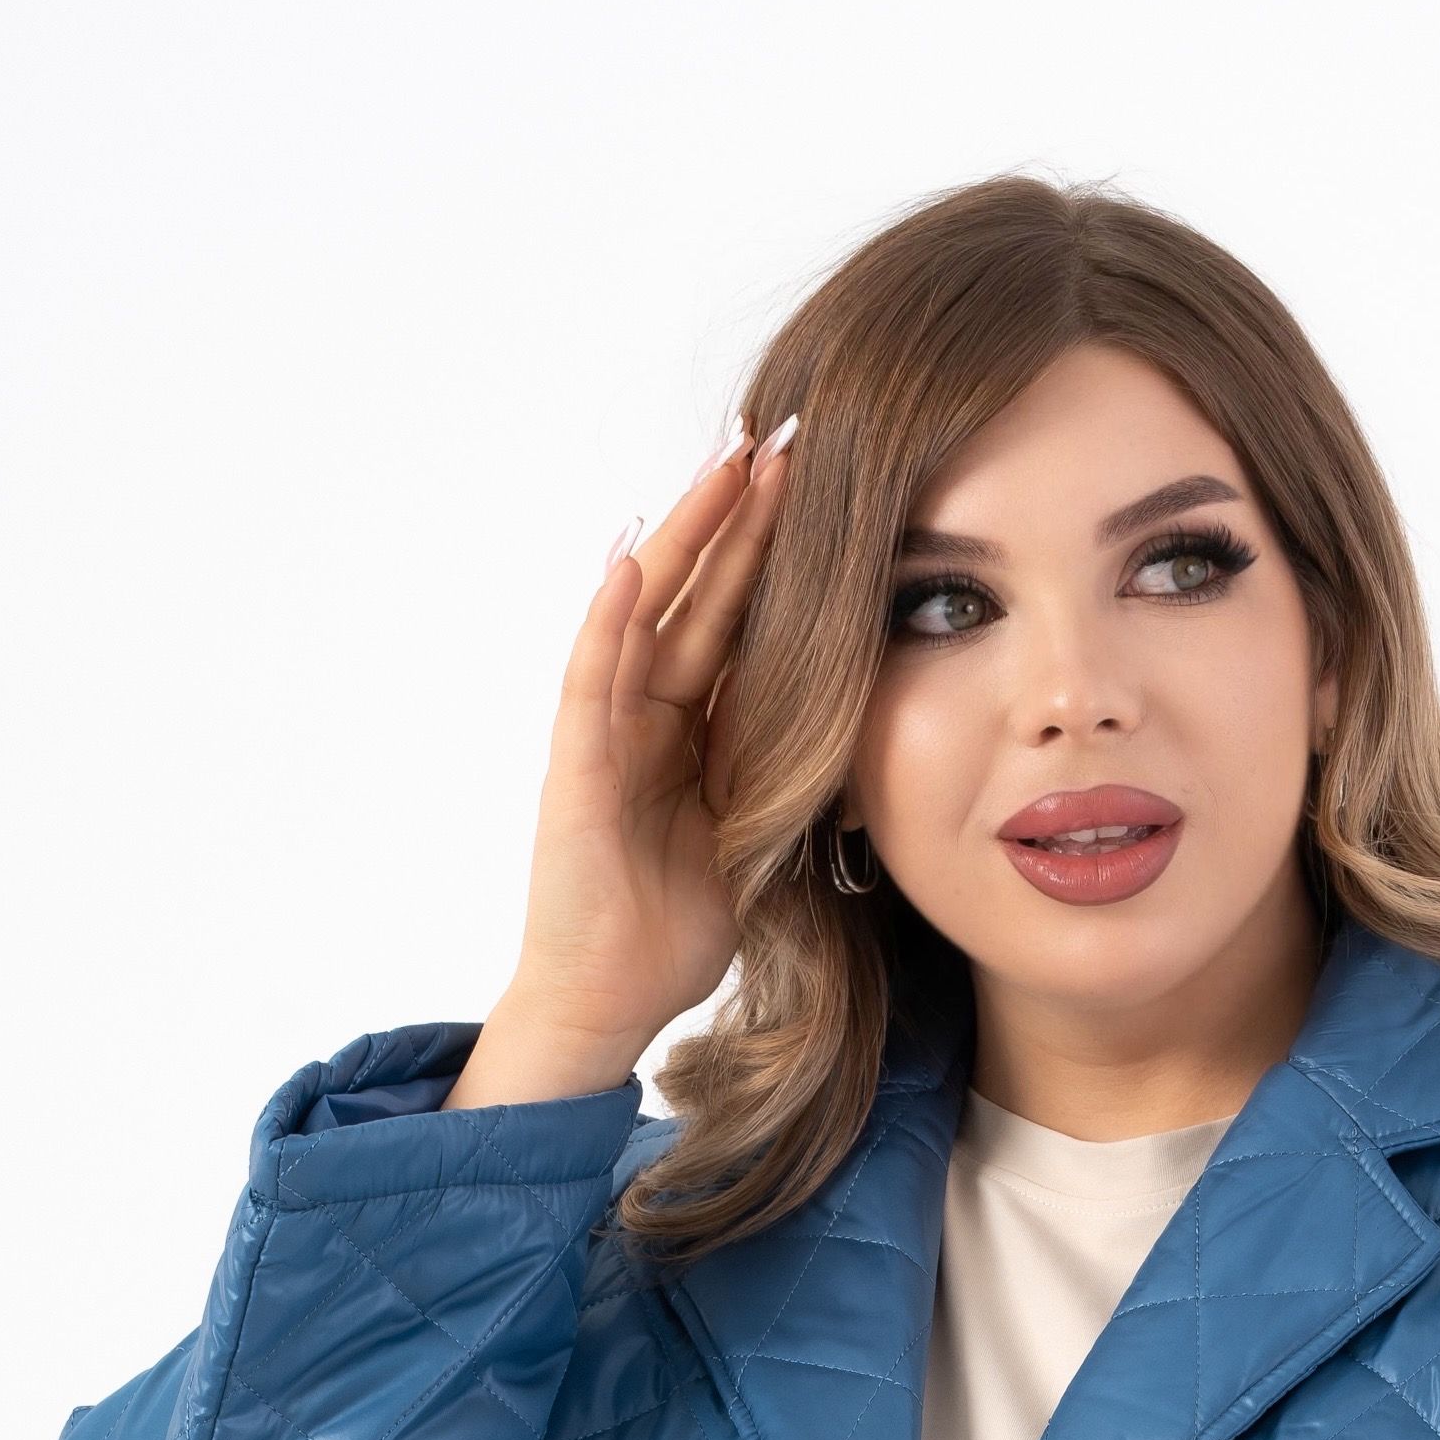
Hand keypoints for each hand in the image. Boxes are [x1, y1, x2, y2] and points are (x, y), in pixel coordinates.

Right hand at [447, 420, 800, 1110]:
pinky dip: (608, 624)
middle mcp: (648, 716)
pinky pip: (590, 684)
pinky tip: (632, 565)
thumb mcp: (764, 834)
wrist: (613, 1002)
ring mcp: (606, 735)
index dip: (777, 557)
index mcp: (696, 730)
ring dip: (686, 541)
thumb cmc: (678, 929)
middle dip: (740, 519)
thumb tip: (863, 725)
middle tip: (782, 437)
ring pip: (648, 616)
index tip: (824, 486)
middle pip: (701, 598)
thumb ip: (792, 774)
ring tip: (722, 466)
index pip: (741, 624)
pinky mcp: (576, 772)